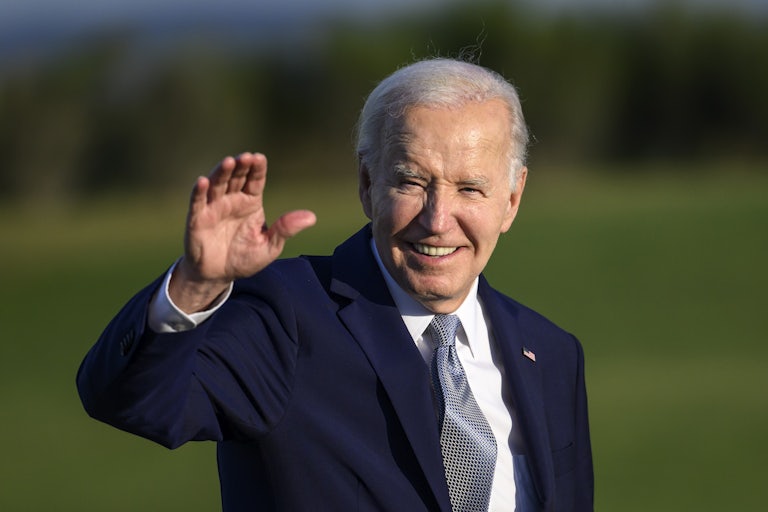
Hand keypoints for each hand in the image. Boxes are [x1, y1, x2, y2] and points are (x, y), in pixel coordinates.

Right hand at [170, 153, 315, 311]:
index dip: (257, 169)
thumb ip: (285, 229)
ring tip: (228, 162)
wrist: (218, 276)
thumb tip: (312, 217)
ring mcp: (214, 208)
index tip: (260, 158)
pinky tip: (202, 181)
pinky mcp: (197, 219)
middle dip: (240, 166)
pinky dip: (199, 191)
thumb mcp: (270, 247)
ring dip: (221, 173)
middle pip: (236, 178)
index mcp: (251, 203)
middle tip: (246, 157)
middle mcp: (232, 200)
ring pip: (217, 185)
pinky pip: (197, 202)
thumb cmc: (244, 259)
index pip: (255, 180)